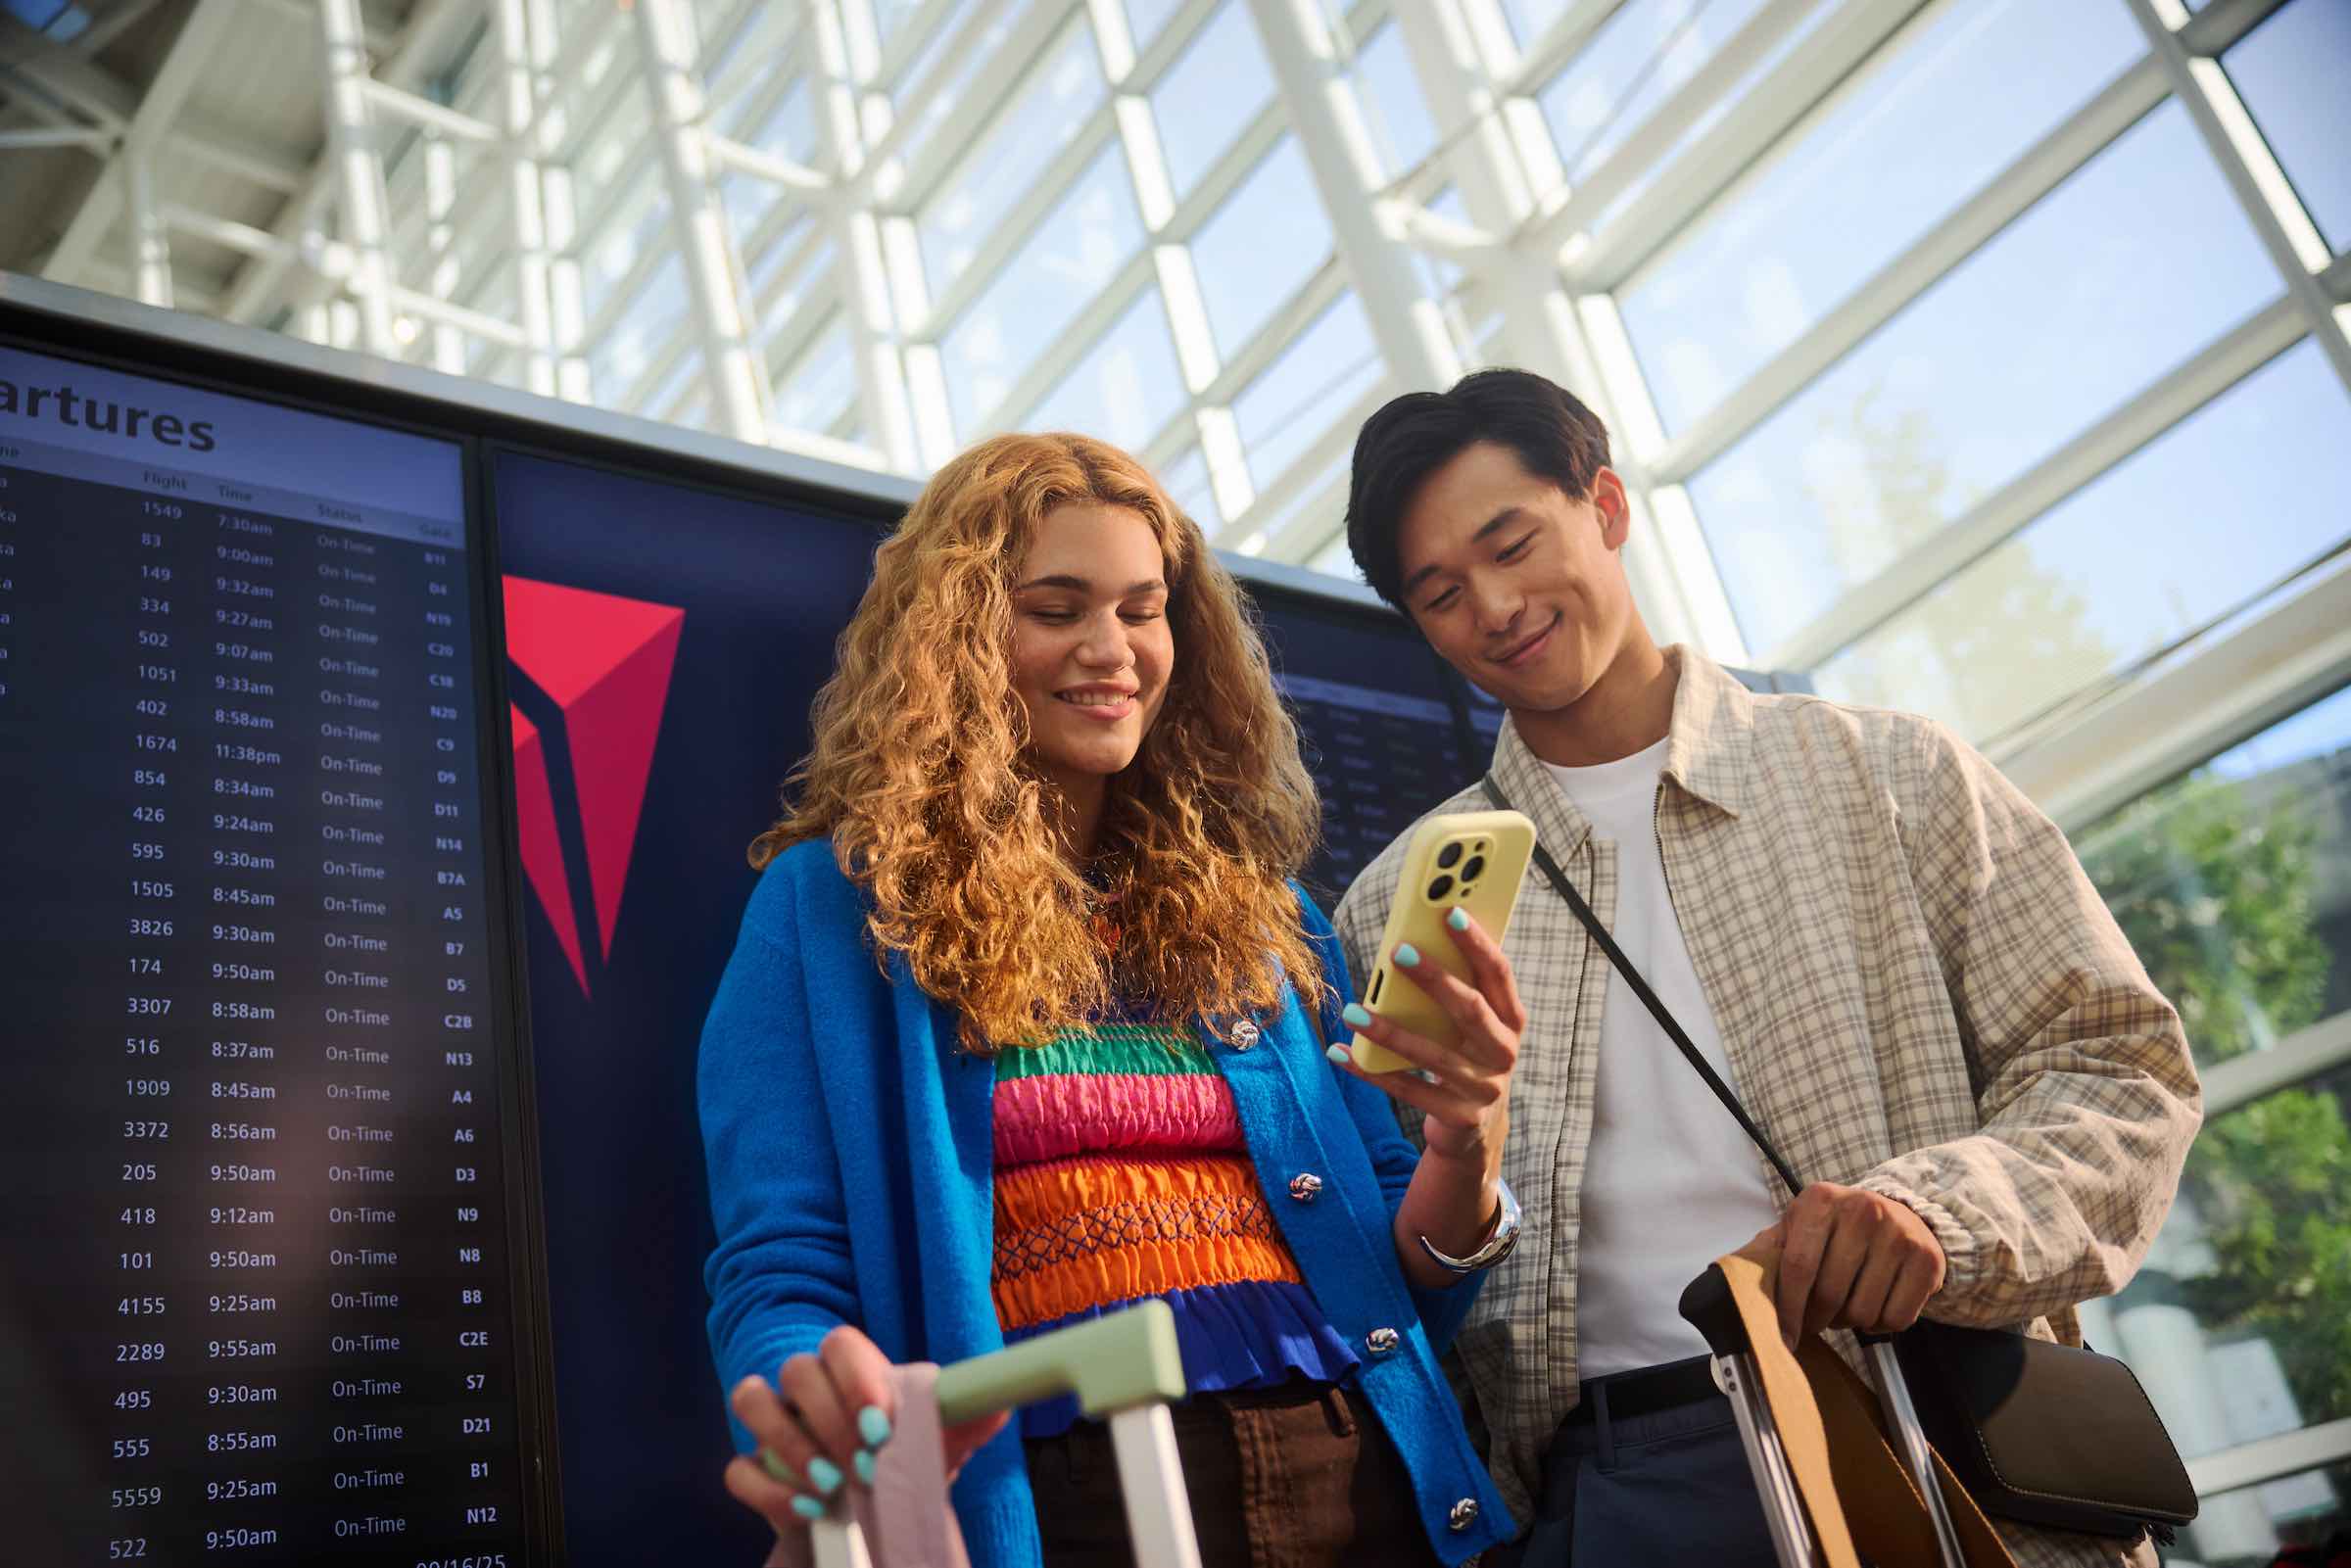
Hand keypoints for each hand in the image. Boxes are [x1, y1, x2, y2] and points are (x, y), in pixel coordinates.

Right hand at [723, 1324, 1010, 1531]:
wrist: (880, 1514)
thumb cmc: (908, 1463)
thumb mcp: (942, 1442)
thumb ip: (967, 1419)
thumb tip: (998, 1405)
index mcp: (853, 1370)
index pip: (840, 1342)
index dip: (856, 1377)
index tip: (883, 1422)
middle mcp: (807, 1388)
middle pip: (796, 1371)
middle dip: (831, 1420)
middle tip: (866, 1464)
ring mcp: (775, 1427)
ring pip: (751, 1401)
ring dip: (790, 1444)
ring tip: (832, 1484)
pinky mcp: (753, 1472)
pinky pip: (737, 1469)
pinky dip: (769, 1490)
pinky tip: (809, 1511)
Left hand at [1334, 907, 1523, 1171]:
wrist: (1476, 1129)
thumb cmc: (1465, 1057)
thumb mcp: (1473, 1027)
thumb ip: (1457, 991)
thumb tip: (1414, 941)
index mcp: (1510, 1020)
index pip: (1499, 974)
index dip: (1478, 943)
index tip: (1451, 912)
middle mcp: (1503, 1053)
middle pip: (1470, 1009)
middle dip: (1436, 978)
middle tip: (1400, 951)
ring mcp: (1482, 1088)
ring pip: (1432, 1053)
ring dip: (1389, 1031)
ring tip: (1354, 1011)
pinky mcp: (1458, 1117)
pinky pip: (1407, 1089)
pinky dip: (1371, 1070)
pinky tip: (1341, 1052)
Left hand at [1737, 1183, 1945, 1347]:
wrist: (1901, 1213)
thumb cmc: (1838, 1227)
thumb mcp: (1802, 1224)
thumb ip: (1771, 1249)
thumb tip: (1735, 1283)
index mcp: (1821, 1200)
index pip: (1797, 1266)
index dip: (1787, 1309)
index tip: (1783, 1336)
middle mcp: (1863, 1210)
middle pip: (1829, 1293)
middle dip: (1817, 1319)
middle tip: (1816, 1320)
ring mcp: (1899, 1235)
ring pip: (1862, 1311)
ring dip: (1848, 1322)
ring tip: (1845, 1307)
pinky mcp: (1927, 1261)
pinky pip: (1896, 1318)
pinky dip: (1880, 1326)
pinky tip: (1874, 1307)